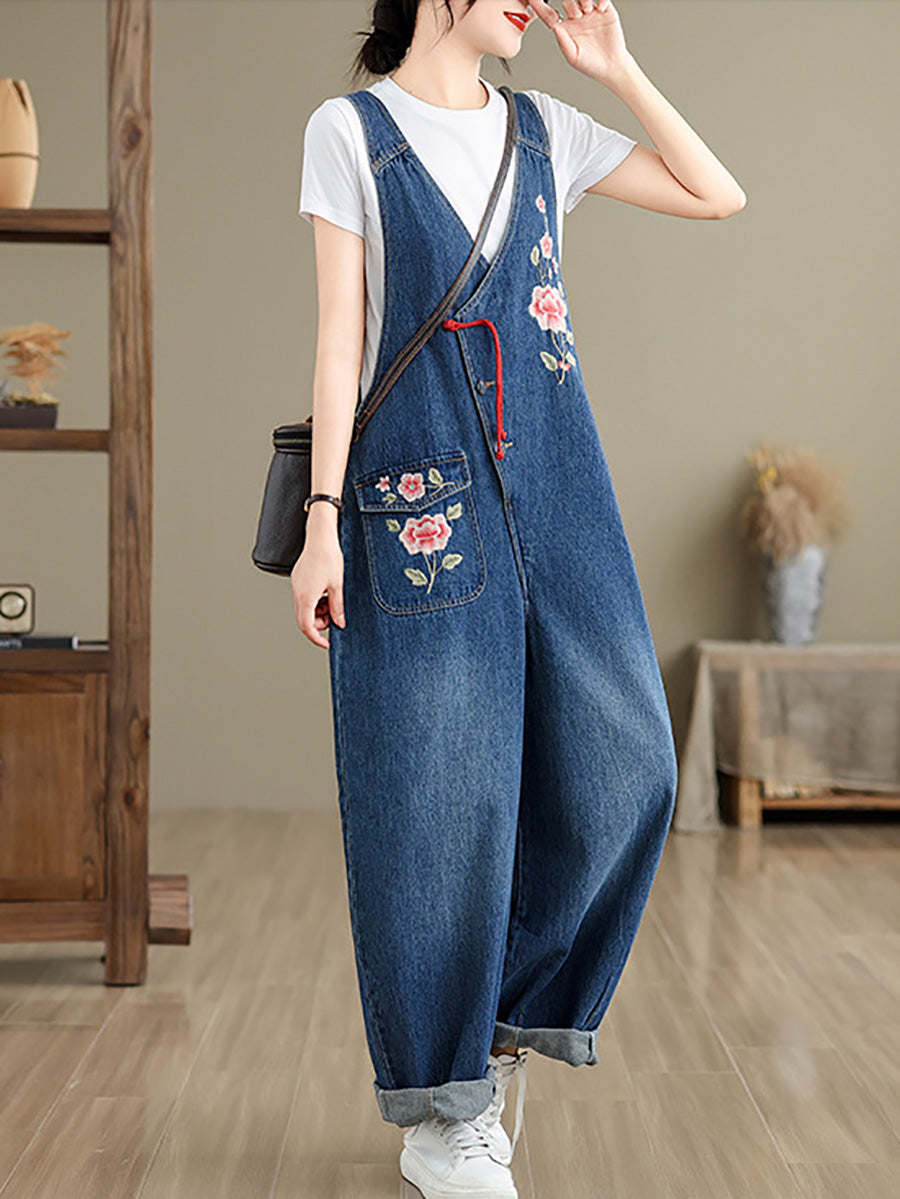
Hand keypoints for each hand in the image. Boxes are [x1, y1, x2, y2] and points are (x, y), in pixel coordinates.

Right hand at [291, 515, 345, 648]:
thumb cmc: (329, 557)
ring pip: (305, 608)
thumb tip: (340, 623)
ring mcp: (297, 586)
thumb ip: (338, 607)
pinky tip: (326, 592)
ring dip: (318, 611)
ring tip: (333, 601)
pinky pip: (305, 597)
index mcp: (306, 597)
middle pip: (304, 619)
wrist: (320, 536)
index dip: (317, 638)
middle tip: (335, 616)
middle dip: (320, 623)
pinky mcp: (299, 579)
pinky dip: (316, 601)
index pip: (306, 626)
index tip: (327, 643)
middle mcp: (298, 593)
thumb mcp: (337, 586)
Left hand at [527, 0, 631, 82]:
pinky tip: (601, 8)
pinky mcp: (605, 11)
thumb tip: (554, 26)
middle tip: (577, 15)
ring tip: (587, 10)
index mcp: (566, 29)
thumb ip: (563, 40)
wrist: (612, 67)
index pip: (549, 15)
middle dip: (570, 5)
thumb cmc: (591, 65)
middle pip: (567, 1)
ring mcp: (591, 14)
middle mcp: (577, 19)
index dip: (539, 6)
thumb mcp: (573, 56)